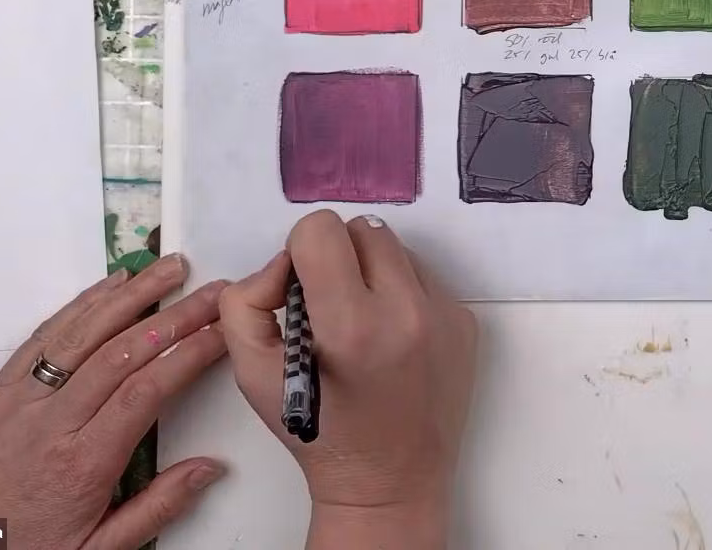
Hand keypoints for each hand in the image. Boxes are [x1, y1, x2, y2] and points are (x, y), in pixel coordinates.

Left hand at [0, 255, 228, 549]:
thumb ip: (156, 508)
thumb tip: (208, 470)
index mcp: (82, 464)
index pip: (146, 392)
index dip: (190, 354)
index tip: (223, 333)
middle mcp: (50, 425)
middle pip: (122, 354)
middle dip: (176, 316)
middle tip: (214, 293)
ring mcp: (18, 404)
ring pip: (81, 335)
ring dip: (130, 295)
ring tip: (169, 269)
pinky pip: (40, 340)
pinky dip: (78, 307)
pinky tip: (107, 289)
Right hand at [218, 211, 476, 546]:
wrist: (389, 481)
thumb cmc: (319, 432)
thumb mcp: (252, 374)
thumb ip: (246, 303)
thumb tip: (283, 263)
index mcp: (353, 326)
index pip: (323, 230)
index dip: (300, 253)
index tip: (301, 289)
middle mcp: (408, 312)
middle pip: (363, 230)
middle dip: (337, 257)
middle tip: (328, 303)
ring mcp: (445, 314)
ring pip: (398, 248)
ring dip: (372, 272)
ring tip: (360, 323)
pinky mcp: (466, 321)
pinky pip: (426, 277)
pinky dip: (402, 293)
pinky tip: (390, 337)